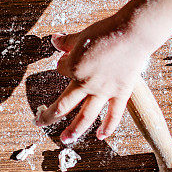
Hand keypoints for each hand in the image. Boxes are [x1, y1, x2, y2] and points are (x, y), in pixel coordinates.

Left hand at [35, 15, 149, 142]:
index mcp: (74, 67)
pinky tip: (101, 136)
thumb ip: (66, 42)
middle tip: (39, 122)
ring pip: (85, 117)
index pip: (61, 70)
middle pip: (62, 105)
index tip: (65, 59)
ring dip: (73, 131)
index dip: (61, 64)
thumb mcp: (82, 35)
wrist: (132, 34)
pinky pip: (113, 115)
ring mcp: (103, 92)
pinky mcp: (120, 94)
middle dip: (49, 116)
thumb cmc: (106, 31)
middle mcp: (86, 83)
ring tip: (65, 139)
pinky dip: (108, 128)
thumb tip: (54, 40)